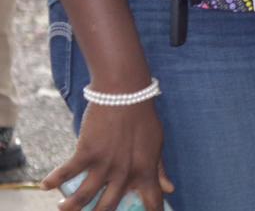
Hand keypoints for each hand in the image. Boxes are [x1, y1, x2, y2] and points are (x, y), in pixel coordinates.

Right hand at [43, 100, 172, 210]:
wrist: (126, 94)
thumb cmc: (142, 118)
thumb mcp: (157, 144)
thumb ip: (160, 168)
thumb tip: (170, 189)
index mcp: (145, 169)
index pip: (151, 199)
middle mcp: (125, 172)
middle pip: (109, 205)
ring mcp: (105, 164)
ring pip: (84, 196)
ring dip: (71, 207)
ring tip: (63, 209)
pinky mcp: (87, 153)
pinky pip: (67, 172)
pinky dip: (54, 179)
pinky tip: (46, 185)